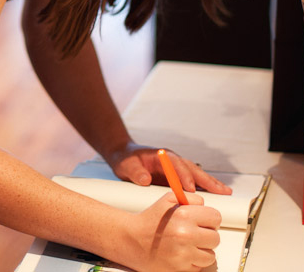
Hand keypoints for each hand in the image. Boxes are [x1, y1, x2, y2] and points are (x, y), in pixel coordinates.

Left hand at [105, 142, 232, 194]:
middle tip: (222, 191)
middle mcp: (173, 161)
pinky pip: (194, 181)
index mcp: (162, 156)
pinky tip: (217, 195)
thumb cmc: (126, 159)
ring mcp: (177, 168)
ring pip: (197, 175)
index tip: (190, 189)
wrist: (124, 156)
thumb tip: (144, 180)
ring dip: (211, 183)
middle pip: (193, 169)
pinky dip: (206, 187)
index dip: (184, 177)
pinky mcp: (178, 176)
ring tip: (226, 193)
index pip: (176, 165)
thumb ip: (134, 172)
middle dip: (207, 180)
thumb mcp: (126, 165)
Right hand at [125, 191, 221, 271]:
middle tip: (192, 234)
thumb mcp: (166, 201)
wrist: (132, 240)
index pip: (215, 217)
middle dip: (206, 235)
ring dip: (201, 251)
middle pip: (216, 238)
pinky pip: (199, 267)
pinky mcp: (182, 269)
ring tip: (185, 245)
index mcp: (183, 215)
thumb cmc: (150, 221)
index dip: (209, 219)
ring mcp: (184, 254)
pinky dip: (193, 262)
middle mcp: (186, 235)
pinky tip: (180, 254)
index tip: (202, 221)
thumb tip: (205, 205)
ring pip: (210, 255)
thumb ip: (189, 198)